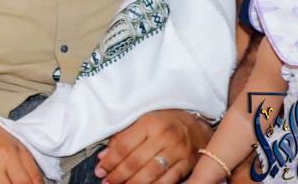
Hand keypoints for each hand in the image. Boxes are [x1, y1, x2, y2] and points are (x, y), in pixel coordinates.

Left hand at [95, 110, 212, 183]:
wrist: (196, 125)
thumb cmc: (164, 121)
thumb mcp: (142, 120)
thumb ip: (122, 137)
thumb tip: (103, 156)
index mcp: (149, 123)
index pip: (124, 146)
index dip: (110, 160)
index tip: (100, 169)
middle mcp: (164, 137)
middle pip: (136, 162)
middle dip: (118, 175)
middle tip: (107, 181)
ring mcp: (178, 152)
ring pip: (151, 174)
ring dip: (133, 183)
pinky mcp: (187, 164)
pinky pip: (168, 181)